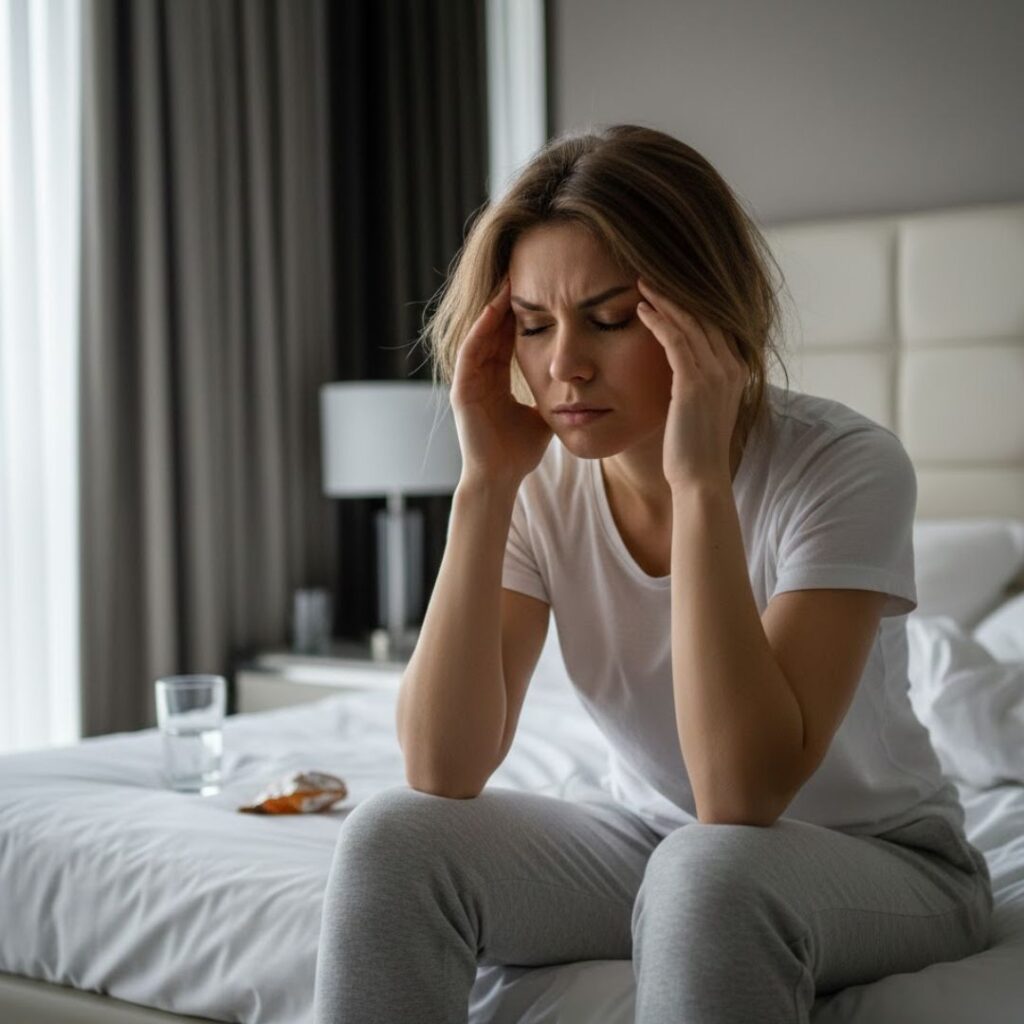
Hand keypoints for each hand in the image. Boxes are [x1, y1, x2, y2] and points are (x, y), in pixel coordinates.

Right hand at [450, 276, 553, 487]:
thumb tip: (581, 382)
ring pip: (480, 334)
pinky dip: (482, 330)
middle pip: (493, 329)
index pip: (509, 338)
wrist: (501, 477)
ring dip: (493, 307)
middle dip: (506, 302)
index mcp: (497, 380)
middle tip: (522, 271)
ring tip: (508, 280)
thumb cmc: (520, 451)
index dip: (523, 313)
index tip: (540, 289)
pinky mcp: (461, 390)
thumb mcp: (544, 414)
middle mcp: (480, 375)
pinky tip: (495, 310)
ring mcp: (468, 381)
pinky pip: (470, 351)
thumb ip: (555, 395)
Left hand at [635, 277, 747, 490]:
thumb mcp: (702, 410)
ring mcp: (716, 375)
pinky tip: (641, 309)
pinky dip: (658, 321)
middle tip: (652, 274)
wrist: (700, 479)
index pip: (715, 325)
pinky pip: (676, 341)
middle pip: (704, 317)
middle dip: (677, 294)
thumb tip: (680, 372)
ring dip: (663, 300)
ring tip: (642, 282)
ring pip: (689, 324)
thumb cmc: (694, 451)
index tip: (668, 287)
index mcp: (736, 371)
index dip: (691, 303)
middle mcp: (731, 368)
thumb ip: (696, 385)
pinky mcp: (694, 384)